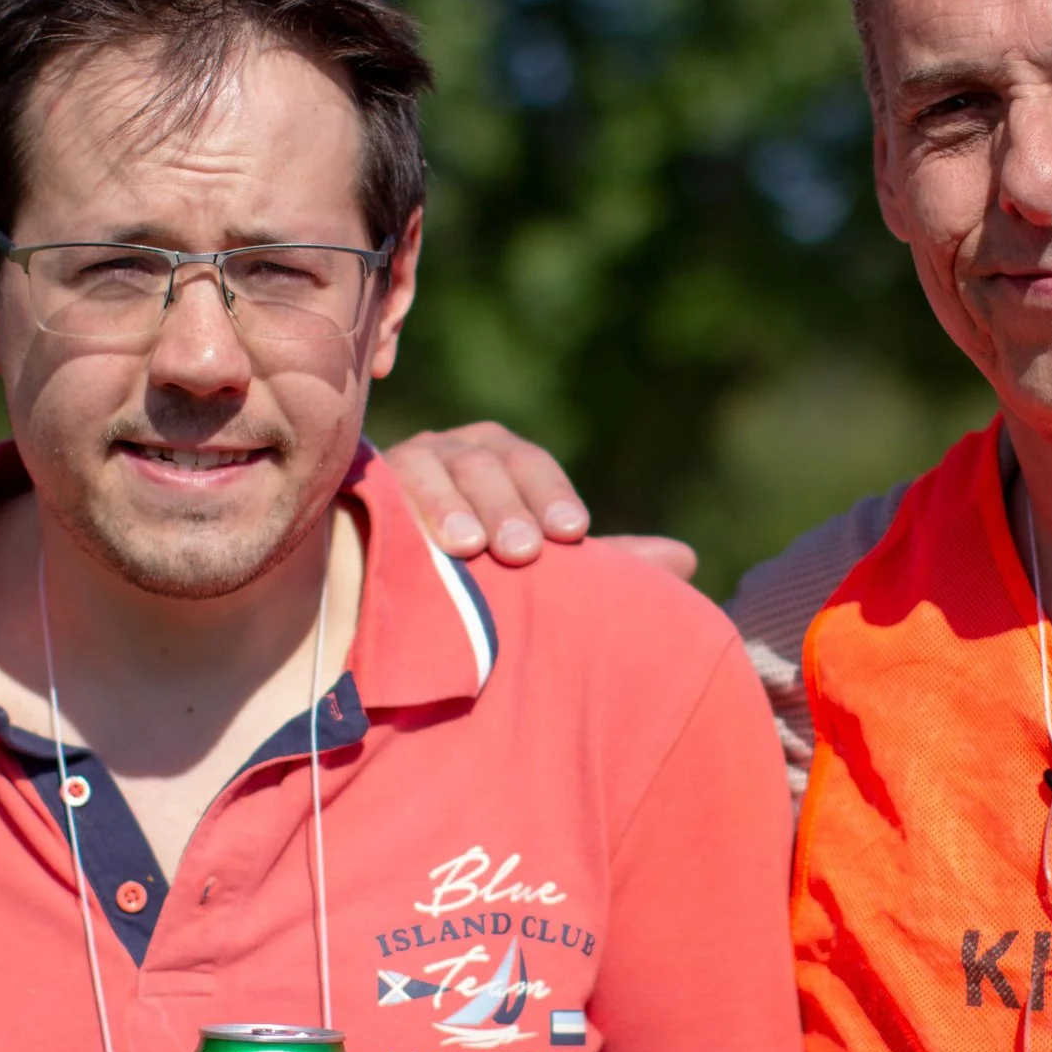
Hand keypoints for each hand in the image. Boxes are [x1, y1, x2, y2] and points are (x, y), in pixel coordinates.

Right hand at [381, 422, 697, 581]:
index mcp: (503, 460)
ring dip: (452, 507)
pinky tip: (413, 539)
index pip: (531, 466)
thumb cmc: (484, 583)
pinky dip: (402, 508)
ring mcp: (407, 461)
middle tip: (524, 552)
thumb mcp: (547, 574)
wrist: (393, 601)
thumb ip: (605, 566)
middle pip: (487, 465)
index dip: (553, 496)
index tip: (573, 535)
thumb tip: (686, 559)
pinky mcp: (365, 483)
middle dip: (508, 507)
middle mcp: (456, 450)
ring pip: (434, 469)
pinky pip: (383, 485)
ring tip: (469, 549)